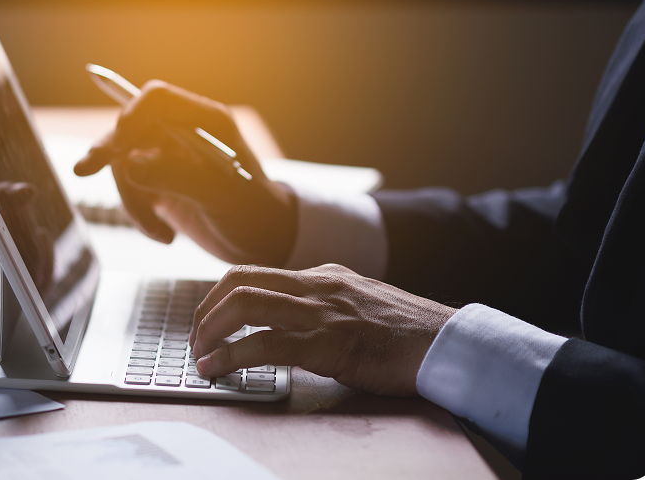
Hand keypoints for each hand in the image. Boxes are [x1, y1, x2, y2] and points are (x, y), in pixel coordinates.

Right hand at [74, 81, 296, 266]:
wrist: (263, 245)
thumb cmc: (256, 215)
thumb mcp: (221, 197)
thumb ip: (178, 177)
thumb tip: (130, 164)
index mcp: (207, 122)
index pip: (157, 100)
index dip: (130, 115)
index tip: (116, 146)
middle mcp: (184, 133)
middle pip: (131, 129)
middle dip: (110, 152)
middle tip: (84, 170)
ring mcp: (169, 157)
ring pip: (125, 164)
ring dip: (132, 201)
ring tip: (160, 234)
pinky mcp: (159, 182)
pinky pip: (131, 189)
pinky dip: (139, 214)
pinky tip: (163, 235)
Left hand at [189, 263, 456, 395]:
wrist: (448, 344)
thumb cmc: (407, 333)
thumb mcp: (358, 305)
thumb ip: (324, 307)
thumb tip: (288, 325)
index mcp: (322, 276)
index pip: (253, 273)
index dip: (219, 297)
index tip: (207, 321)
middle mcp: (316, 286)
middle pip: (237, 283)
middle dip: (205, 312)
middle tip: (196, 340)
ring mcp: (322, 312)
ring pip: (244, 306)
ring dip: (210, 332)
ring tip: (199, 356)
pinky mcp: (328, 343)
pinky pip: (266, 344)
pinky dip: (232, 356)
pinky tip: (217, 370)